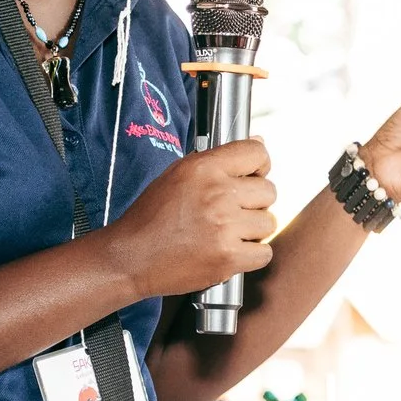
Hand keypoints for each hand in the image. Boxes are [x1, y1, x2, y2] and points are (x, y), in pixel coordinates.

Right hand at [106, 138, 277, 296]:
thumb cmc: (152, 217)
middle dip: (255, 202)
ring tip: (227, 232)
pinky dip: (251, 255)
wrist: (132, 256)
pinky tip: (230, 250)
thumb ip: (219, 160)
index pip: (256, 153)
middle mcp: (217, 194)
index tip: (253, 177)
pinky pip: (264, 253)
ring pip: (268, 222)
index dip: (259, 166)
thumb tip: (259, 143)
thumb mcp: (178, 174)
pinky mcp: (228, 257)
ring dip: (253, 230)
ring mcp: (224, 227)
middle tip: (233, 212)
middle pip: (269, 191)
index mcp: (203, 169)